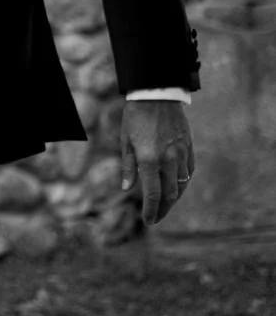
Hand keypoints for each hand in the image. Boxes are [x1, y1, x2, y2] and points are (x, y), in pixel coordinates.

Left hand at [120, 99, 194, 225]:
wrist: (156, 94)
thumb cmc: (136, 117)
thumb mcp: (126, 142)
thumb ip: (128, 167)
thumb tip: (127, 188)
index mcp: (149, 160)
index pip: (153, 194)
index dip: (151, 211)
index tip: (149, 221)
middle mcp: (167, 160)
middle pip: (169, 194)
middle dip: (163, 209)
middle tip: (156, 218)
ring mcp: (180, 154)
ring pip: (181, 184)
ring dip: (174, 199)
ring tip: (166, 206)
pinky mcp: (188, 147)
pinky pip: (189, 171)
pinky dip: (183, 182)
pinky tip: (177, 187)